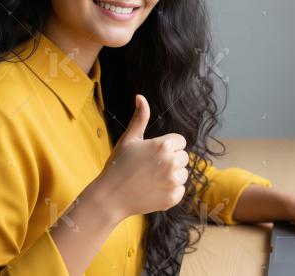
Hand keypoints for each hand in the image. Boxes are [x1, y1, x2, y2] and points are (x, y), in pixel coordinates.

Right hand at [95, 94, 189, 218]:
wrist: (110, 197)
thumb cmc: (118, 165)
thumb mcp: (129, 139)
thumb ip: (140, 117)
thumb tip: (140, 97)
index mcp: (163, 145)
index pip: (180, 141)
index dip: (167, 146)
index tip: (153, 154)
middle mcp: (172, 162)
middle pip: (183, 157)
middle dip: (170, 160)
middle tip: (150, 167)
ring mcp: (174, 181)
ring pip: (183, 173)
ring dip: (172, 176)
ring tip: (151, 178)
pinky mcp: (174, 197)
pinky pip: (180, 189)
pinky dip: (170, 191)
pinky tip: (153, 190)